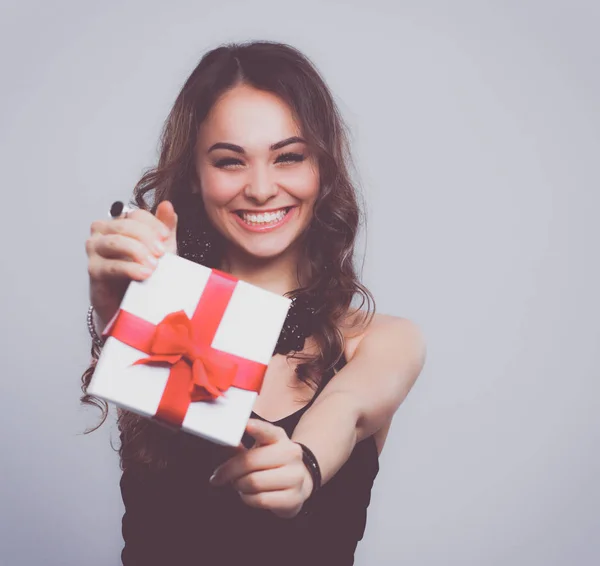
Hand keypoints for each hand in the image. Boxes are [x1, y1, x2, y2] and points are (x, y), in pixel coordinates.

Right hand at [86, 201, 177, 324]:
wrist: (132, 301)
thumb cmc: (144, 271)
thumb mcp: (161, 248)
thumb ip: (165, 227)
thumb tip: (167, 205)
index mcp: (120, 223)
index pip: (136, 214)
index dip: (153, 224)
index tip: (165, 237)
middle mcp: (103, 232)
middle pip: (124, 225)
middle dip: (146, 238)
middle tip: (161, 253)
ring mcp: (95, 250)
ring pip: (115, 242)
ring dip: (137, 252)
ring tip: (154, 266)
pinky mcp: (93, 270)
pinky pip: (111, 265)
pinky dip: (130, 268)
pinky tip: (143, 274)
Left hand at [209, 419, 312, 518]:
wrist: (297, 481)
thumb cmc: (270, 463)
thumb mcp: (257, 449)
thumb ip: (238, 446)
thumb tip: (221, 442)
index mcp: (279, 437)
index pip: (266, 431)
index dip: (256, 427)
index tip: (245, 425)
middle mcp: (290, 453)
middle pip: (250, 461)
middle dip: (229, 471)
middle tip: (219, 476)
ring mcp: (295, 476)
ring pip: (253, 483)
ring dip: (239, 485)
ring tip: (239, 483)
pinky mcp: (294, 497)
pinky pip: (260, 500)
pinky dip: (248, 498)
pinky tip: (249, 494)